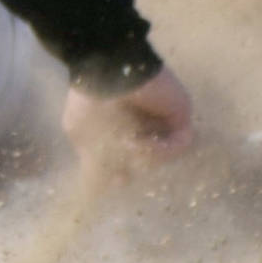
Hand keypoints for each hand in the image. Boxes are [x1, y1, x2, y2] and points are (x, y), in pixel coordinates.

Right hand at [61, 67, 193, 186]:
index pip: (129, 158)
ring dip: (146, 157)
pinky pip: (179, 143)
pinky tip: (143, 142)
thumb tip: (99, 192)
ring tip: (128, 144)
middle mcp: (144, 127)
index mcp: (121, 127)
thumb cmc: (89, 99)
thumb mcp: (80, 133)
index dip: (123, 173)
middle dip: (135, 165)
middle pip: (148, 160)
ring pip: (164, 155)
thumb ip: (92, 163)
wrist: (108, 70)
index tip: (116, 181)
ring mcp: (163, 123)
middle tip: (123, 168)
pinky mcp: (181, 116)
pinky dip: (163, 149)